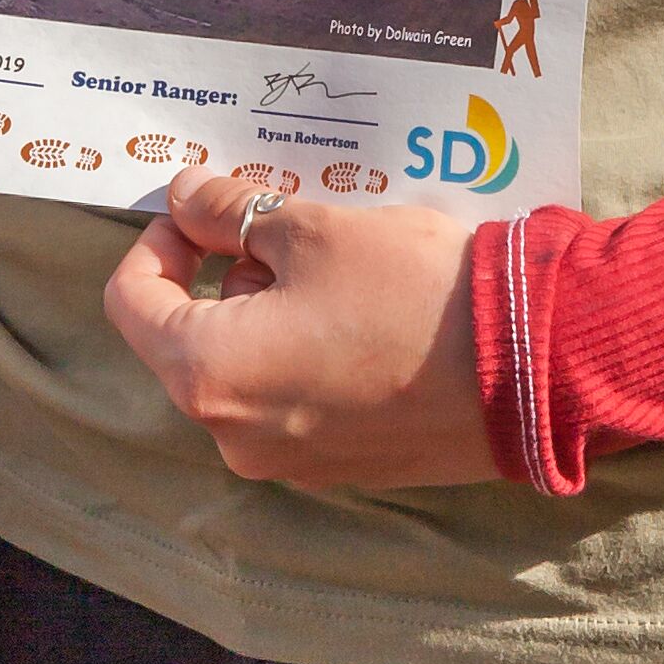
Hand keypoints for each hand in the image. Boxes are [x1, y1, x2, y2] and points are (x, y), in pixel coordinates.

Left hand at [101, 167, 495, 491]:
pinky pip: (295, 398)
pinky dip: (308, 349)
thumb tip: (185, 197)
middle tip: (286, 226)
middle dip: (227, 272)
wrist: (530, 368)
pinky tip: (365, 312)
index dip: (158, 242)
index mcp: (208, 377)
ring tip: (338, 264)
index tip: (202, 209)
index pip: (133, 302)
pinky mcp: (342, 467)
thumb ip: (231, 213)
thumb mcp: (311, 229)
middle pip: (191, 337)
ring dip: (271, 308)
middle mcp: (236, 436)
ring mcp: (291, 461)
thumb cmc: (410, 291)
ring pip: (246, 366)